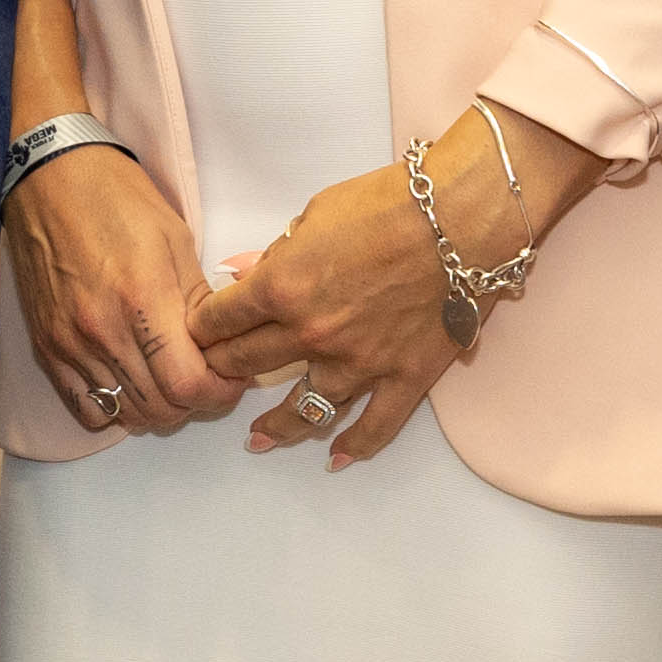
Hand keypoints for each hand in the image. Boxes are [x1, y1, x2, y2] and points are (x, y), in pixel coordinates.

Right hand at [3, 142, 229, 434]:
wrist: (49, 179)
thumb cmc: (118, 199)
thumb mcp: (176, 240)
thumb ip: (198, 302)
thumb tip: (219, 346)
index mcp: (143, 299)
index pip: (189, 385)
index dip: (220, 393)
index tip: (230, 378)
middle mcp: (103, 331)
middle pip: (161, 409)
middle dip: (195, 402)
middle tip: (205, 377)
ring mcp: (70, 344)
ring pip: (126, 415)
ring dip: (158, 408)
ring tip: (169, 379)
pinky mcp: (47, 348)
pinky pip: (87, 408)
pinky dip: (116, 408)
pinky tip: (130, 382)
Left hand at [192, 100, 602, 469]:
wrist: (462, 217)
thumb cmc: (389, 202)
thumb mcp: (316, 213)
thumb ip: (275, 253)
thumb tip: (239, 272)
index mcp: (282, 287)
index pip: (221, 320)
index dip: (203, 327)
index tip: (198, 334)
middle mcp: (311, 333)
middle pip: (250, 363)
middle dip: (226, 369)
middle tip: (217, 378)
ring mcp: (358, 363)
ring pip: (305, 409)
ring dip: (276, 425)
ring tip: (258, 439)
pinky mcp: (403, 378)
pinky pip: (375, 426)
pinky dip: (355, 446)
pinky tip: (336, 459)